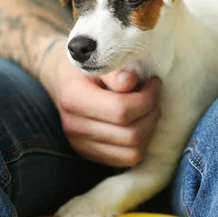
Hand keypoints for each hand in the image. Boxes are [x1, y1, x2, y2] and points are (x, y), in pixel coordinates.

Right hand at [40, 41, 161, 166]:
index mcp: (74, 98)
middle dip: (152, 112)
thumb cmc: (86, 65)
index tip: (154, 82)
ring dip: (150, 129)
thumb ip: (115, 69)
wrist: (62, 80)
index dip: (147, 97)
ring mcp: (81, 145)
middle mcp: (74, 127)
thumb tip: (130, 81)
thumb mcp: (98, 57)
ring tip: (149, 108)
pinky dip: (142, 143)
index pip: (121, 109)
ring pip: (133, 151)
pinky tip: (140, 123)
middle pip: (131, 134)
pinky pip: (127, 159)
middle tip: (155, 94)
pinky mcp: (89, 154)